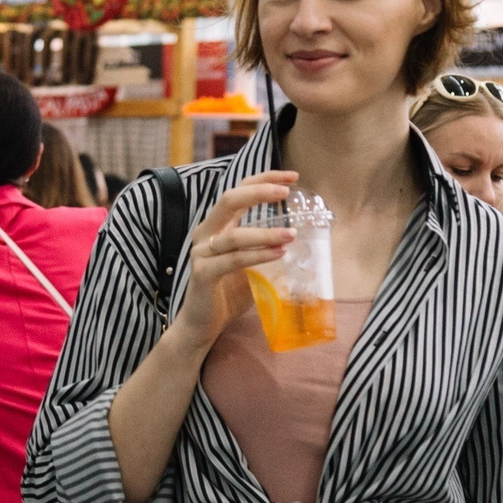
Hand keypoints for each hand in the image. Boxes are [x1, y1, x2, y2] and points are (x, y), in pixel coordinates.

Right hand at [166, 172, 298, 355]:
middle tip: (286, 192)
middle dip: (260, 191)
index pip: (239, 190)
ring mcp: (201, 253)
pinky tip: (278, 254)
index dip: (264, 179)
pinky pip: (233, 260)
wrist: (201, 325)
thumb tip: (301, 238)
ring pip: (235, 234)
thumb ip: (265, 248)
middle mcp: (206, 233)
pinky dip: (257, 255)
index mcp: (218, 226)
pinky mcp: (202, 274)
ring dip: (266, 232)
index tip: (292, 176)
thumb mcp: (251, 264)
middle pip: (230, 200)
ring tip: (292, 233)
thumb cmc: (228, 294)